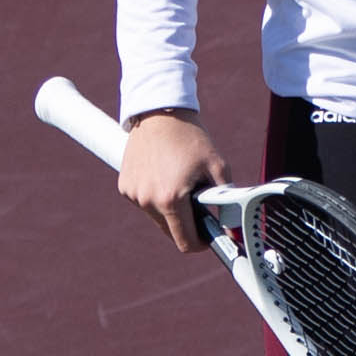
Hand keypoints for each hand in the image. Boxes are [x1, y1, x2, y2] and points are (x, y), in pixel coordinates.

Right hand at [118, 110, 230, 252]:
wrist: (160, 112)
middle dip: (188, 224)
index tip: (210, 238)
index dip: (201, 243)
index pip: (185, 241)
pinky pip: (144, 202)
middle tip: (200, 206)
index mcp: (171, 199)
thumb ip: (224, 198)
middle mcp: (147, 201)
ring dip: (171, 209)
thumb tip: (231, 225)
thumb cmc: (191, 137)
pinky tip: (165, 175)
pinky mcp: (124, 187)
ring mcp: (133, 195)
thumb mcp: (217, 166)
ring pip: (157, 217)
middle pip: (171, 231)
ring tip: (181, 182)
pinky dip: (156, 197)